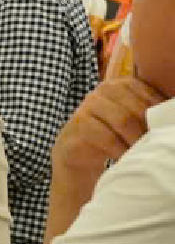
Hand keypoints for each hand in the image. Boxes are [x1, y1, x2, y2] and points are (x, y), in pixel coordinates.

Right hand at [52, 77, 166, 177]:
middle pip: (139, 109)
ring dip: (137, 141)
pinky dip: (120, 150)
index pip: (151, 96)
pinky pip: (106, 136)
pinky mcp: (79, 122)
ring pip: (123, 120)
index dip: (161, 117)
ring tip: (143, 155)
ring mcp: (89, 104)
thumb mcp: (133, 121)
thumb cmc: (112, 135)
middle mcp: (105, 89)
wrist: (77, 151)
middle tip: (155, 147)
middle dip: (149, 131)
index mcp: (123, 84)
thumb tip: (172, 118)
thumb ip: (150, 114)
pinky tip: (125, 159)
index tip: (164, 134)